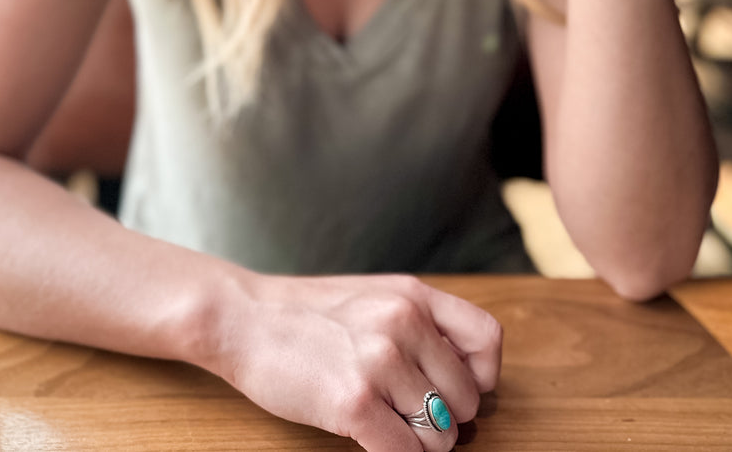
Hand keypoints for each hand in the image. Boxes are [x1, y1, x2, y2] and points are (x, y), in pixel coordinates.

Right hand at [217, 272, 501, 451]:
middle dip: (445, 419)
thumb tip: (461, 376)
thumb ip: (418, 324)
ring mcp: (380, 362)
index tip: (455, 388)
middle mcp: (404, 322)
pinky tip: (371, 439)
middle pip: (467, 399)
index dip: (481, 376)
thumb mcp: (373, 296)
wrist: (243, 318)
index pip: (488, 339)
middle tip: (410, 415)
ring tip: (388, 426)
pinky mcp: (355, 402)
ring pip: (440, 436)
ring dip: (419, 443)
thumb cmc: (305, 314)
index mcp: (413, 295)